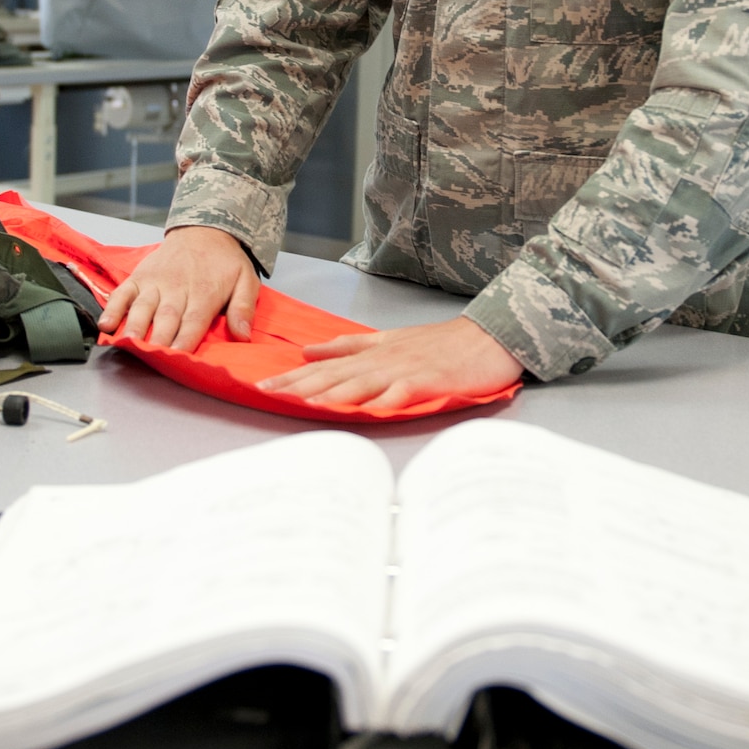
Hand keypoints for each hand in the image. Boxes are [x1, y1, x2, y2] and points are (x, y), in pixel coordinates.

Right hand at [99, 225, 259, 352]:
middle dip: (158, 338)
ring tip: (128, 342)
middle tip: (150, 357)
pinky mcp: (140, 276)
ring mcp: (156, 282)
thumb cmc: (225, 261)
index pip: (193, 321)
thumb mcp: (246, 280)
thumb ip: (243, 309)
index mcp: (205, 293)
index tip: (177, 357)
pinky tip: (106, 324)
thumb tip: (243, 336)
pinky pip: (123, 293)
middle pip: (166, 317)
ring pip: (143, 306)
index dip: (185, 340)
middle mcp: (178, 288)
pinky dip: (113, 308)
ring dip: (134, 325)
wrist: (204, 229)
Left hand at [256, 314, 522, 411]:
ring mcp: (404, 370)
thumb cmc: (437, 343)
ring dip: (333, 393)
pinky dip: (385, 400)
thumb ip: (347, 346)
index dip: (292, 376)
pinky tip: (369, 410)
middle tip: (268, 393)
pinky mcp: (429, 381)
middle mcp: (381, 360)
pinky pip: (404, 392)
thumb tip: (307, 351)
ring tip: (307, 403)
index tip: (261, 385)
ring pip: (362, 382)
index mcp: (371, 352)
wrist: (486, 338)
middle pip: (334, 374)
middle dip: (300, 385)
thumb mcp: (387, 340)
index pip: (324, 366)